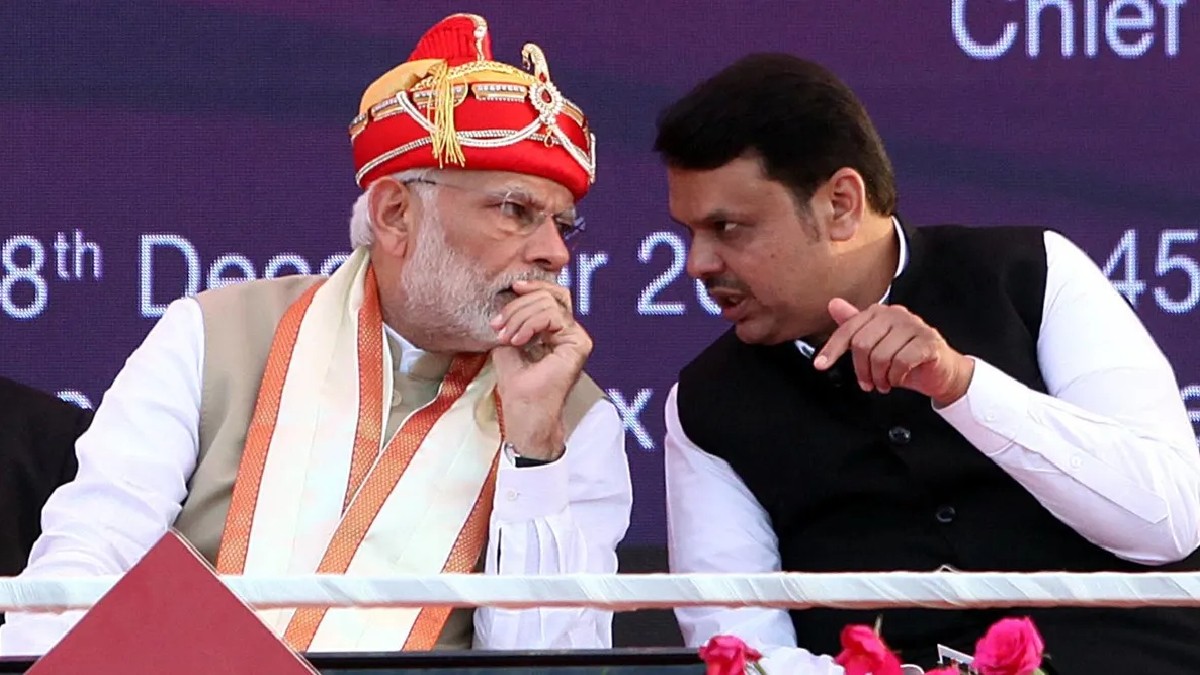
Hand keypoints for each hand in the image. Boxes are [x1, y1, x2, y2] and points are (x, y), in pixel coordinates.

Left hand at [489, 279, 591, 460]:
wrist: (525, 413)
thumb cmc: (517, 386)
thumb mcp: (509, 342)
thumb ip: (515, 318)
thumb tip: (511, 294)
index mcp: (556, 330)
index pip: (550, 295)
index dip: (531, 287)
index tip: (510, 290)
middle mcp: (570, 332)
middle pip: (549, 295)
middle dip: (517, 306)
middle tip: (499, 326)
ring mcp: (577, 337)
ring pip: (550, 302)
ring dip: (520, 316)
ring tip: (507, 337)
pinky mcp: (579, 343)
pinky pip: (554, 315)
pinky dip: (530, 323)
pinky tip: (519, 341)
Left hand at [812, 298, 974, 406]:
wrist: (942, 371)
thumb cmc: (907, 357)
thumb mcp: (875, 344)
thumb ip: (854, 325)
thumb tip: (833, 304)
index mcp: (880, 313)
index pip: (849, 329)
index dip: (832, 349)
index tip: (821, 365)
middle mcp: (896, 314)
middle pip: (862, 344)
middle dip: (861, 370)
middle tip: (868, 383)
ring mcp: (914, 326)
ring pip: (881, 356)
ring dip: (879, 377)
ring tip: (884, 382)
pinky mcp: (928, 341)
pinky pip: (901, 362)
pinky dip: (896, 377)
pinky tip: (898, 379)